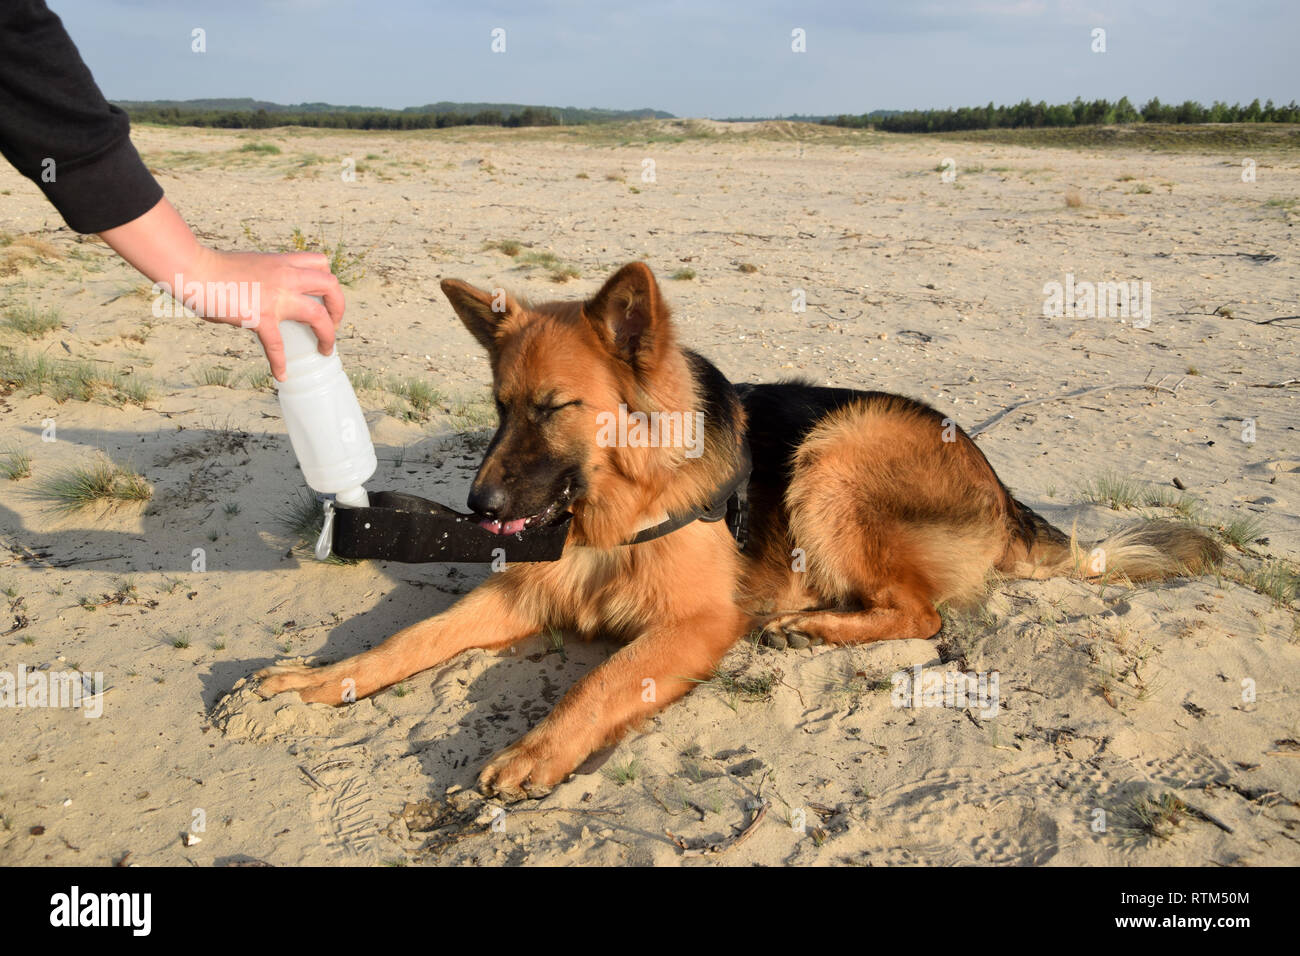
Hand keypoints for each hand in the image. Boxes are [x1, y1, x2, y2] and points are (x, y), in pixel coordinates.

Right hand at [183, 247, 344, 380]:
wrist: (194, 270)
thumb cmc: (214, 269)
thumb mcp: (251, 265)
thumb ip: (267, 278)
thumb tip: (268, 296)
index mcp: (282, 262)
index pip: (321, 263)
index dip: (329, 280)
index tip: (325, 297)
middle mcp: (285, 276)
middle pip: (331, 285)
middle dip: (339, 307)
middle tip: (334, 323)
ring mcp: (275, 297)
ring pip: (318, 315)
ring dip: (328, 335)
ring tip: (325, 350)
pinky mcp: (259, 316)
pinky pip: (276, 345)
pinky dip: (280, 363)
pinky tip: (281, 375)